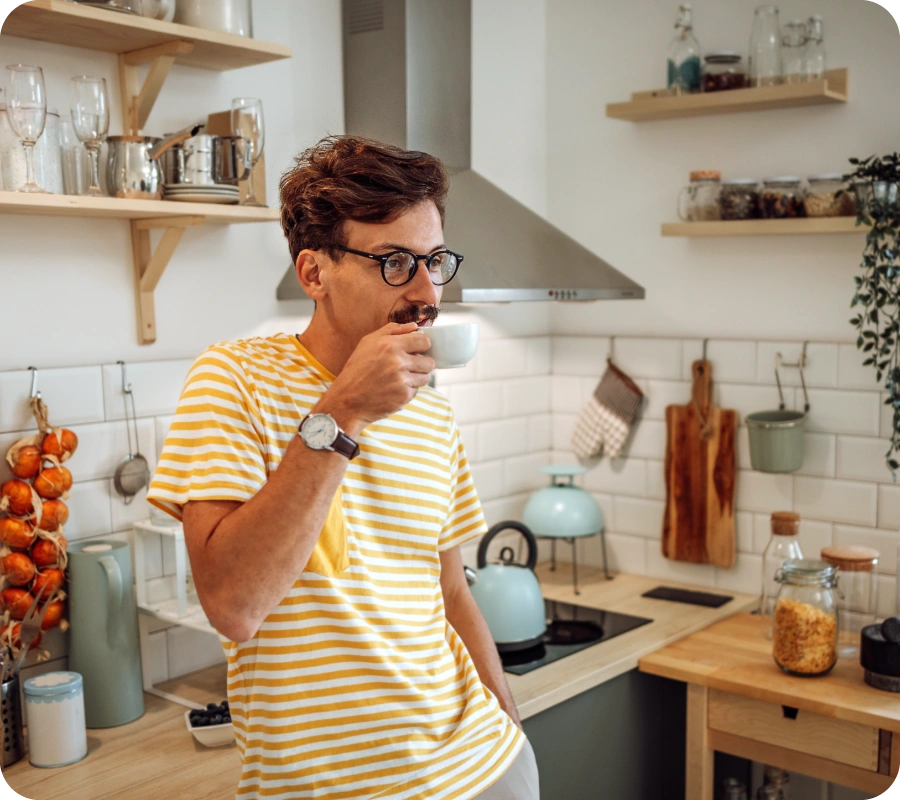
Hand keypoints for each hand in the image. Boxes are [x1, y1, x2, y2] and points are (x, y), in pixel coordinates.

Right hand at [318, 322, 434, 433]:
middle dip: (422, 364)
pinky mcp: (404, 397)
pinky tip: (393, 390)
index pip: (424, 341)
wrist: (346, 400)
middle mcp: (398, 362)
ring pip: (425, 377)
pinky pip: (416, 391)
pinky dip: (407, 390)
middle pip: (429, 362)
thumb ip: (392, 330)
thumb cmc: (356, 370)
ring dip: (416, 378)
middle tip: (409, 367)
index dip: (423, 346)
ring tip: (399, 379)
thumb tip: (415, 326)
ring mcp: (402, 381)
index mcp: (390, 345)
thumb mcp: (368, 343)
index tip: (417, 350)